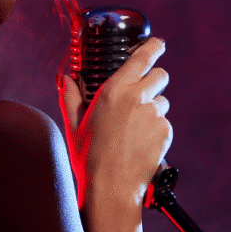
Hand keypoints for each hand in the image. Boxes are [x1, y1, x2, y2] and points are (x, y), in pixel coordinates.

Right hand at [58, 37, 172, 216]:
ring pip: (162, 102)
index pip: (142, 58)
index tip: (158, 44)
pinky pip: (164, 124)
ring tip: (134, 130)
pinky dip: (156, 130)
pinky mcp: (165, 132)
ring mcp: (154, 115)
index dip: (153, 47)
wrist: (111, 187)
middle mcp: (137, 98)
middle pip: (160, 75)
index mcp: (113, 91)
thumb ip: (70, 97)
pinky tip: (140, 144)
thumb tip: (65, 79)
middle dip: (154, 81)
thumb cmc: (88, 157)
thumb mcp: (73, 124)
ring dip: (153, 110)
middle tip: (142, 95)